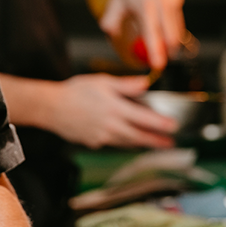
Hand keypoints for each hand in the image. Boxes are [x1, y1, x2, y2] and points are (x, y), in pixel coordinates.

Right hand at [48, 74, 176, 149]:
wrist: (51, 108)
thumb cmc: (75, 91)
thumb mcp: (102, 81)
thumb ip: (126, 85)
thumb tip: (146, 83)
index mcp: (115, 108)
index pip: (144, 119)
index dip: (161, 124)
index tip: (173, 127)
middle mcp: (111, 126)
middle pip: (139, 137)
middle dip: (156, 142)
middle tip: (170, 144)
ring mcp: (102, 137)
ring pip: (127, 143)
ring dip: (142, 144)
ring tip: (154, 144)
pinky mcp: (94, 143)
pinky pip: (114, 144)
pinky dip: (125, 143)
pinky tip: (130, 141)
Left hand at [98, 0, 184, 70]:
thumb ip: (111, 19)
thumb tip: (111, 35)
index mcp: (145, 5)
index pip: (153, 33)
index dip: (157, 52)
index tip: (158, 65)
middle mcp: (162, 3)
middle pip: (171, 36)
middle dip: (168, 52)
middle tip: (161, 59)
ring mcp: (173, 0)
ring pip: (178, 31)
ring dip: (171, 42)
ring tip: (163, 46)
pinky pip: (179, 22)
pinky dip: (173, 30)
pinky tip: (165, 29)